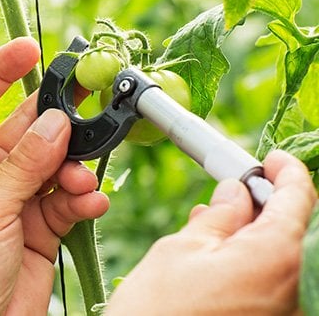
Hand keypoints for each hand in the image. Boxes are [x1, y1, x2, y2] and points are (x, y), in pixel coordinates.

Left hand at [0, 37, 109, 314]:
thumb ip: (24, 164)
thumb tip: (56, 121)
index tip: (29, 48)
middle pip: (25, 129)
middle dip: (57, 118)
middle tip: (91, 97)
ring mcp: (14, 199)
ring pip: (53, 164)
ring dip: (73, 168)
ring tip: (81, 182)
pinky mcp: (39, 226)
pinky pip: (67, 198)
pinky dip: (82, 198)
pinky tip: (90, 202)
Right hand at [107, 150, 317, 315]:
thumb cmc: (158, 313)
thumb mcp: (181, 249)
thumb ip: (219, 216)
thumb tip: (236, 194)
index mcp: (276, 257)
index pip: (300, 198)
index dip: (286, 171)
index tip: (272, 159)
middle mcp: (295, 287)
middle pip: (294, 230)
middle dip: (265, 206)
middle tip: (232, 192)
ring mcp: (286, 311)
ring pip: (281, 259)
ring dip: (255, 237)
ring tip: (211, 229)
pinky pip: (273, 285)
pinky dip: (252, 266)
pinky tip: (218, 262)